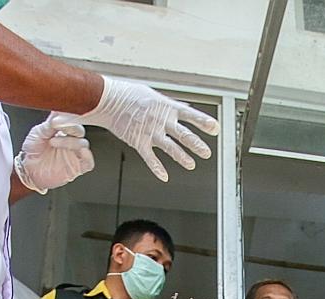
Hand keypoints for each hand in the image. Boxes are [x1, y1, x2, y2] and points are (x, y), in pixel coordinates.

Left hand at [15, 113, 94, 192]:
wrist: (28, 170)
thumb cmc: (33, 151)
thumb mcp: (37, 133)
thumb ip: (49, 125)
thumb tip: (58, 115)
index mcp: (62, 128)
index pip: (71, 119)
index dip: (67, 117)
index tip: (58, 118)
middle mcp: (70, 139)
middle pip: (79, 131)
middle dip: (71, 128)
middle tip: (59, 126)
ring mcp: (74, 153)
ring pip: (83, 144)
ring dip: (70, 142)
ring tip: (53, 142)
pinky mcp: (77, 166)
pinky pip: (88, 162)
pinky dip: (87, 157)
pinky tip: (80, 152)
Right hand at [84, 76, 218, 181]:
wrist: (109, 100)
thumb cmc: (130, 96)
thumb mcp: (154, 96)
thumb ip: (171, 106)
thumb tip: (186, 108)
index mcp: (167, 107)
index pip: (190, 114)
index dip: (204, 122)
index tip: (215, 128)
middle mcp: (161, 120)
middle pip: (183, 134)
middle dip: (196, 144)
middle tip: (207, 153)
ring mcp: (150, 132)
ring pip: (170, 147)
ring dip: (182, 157)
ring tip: (191, 165)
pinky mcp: (138, 141)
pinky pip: (150, 157)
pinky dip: (157, 168)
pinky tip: (164, 176)